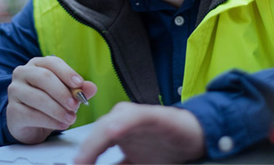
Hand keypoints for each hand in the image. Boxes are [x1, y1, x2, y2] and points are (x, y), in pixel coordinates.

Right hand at [6, 55, 96, 143]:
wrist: (30, 124)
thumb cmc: (49, 103)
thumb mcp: (66, 95)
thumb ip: (78, 90)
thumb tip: (91, 87)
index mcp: (36, 64)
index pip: (52, 62)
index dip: (66, 72)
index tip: (79, 83)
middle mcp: (22, 73)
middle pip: (44, 78)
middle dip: (62, 92)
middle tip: (75, 105)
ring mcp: (15, 91)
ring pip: (38, 98)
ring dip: (58, 110)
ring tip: (71, 118)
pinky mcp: (12, 110)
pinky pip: (32, 115)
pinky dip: (50, 121)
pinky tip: (61, 125)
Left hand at [74, 102, 204, 163]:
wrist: (194, 138)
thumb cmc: (165, 149)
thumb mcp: (136, 164)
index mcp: (116, 132)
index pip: (93, 143)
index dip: (84, 155)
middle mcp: (122, 121)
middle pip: (97, 133)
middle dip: (86, 150)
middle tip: (79, 164)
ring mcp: (136, 117)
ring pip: (110, 124)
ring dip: (97, 141)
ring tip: (86, 157)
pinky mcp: (153, 114)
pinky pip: (135, 117)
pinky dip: (123, 123)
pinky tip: (113, 131)